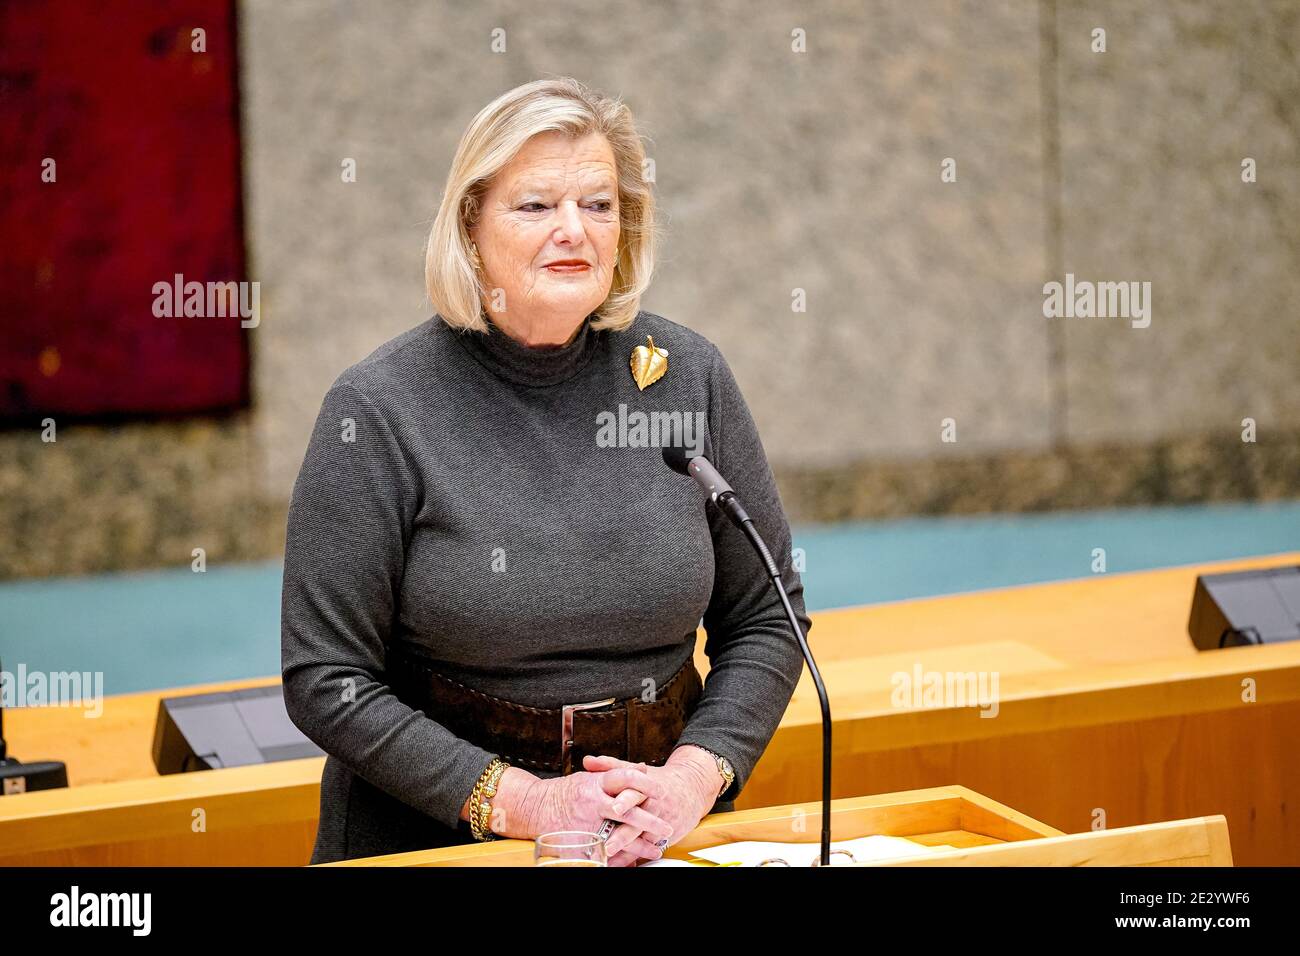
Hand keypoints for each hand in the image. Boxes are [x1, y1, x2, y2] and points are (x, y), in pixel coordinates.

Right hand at [521, 764, 674, 865]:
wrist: (535, 806)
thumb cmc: (566, 792)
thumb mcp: (592, 777)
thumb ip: (616, 773)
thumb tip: (644, 767)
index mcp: (596, 784)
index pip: (626, 778)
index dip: (646, 784)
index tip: (661, 791)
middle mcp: (593, 803)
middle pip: (628, 812)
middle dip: (650, 822)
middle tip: (667, 828)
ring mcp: (586, 824)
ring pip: (619, 837)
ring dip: (638, 845)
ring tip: (655, 849)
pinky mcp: (579, 842)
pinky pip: (601, 853)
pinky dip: (617, 859)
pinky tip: (631, 862)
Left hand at [582, 749, 719, 866]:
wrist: (690, 789)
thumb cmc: (658, 780)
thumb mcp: (635, 770)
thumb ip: (610, 766)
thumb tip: (587, 761)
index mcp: (645, 787)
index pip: (635, 792)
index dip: (625, 800)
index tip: (614, 808)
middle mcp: (654, 805)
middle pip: (639, 821)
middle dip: (624, 835)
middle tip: (608, 845)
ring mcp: (660, 823)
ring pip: (643, 840)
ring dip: (627, 851)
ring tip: (610, 859)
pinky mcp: (664, 837)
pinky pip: (648, 849)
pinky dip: (634, 858)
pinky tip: (620, 863)